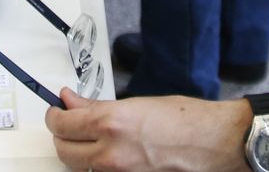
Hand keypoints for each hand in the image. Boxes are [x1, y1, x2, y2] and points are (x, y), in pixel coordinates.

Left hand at [47, 89, 251, 171]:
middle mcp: (111, 152)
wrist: (213, 143)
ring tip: (90, 140)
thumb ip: (97, 106)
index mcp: (111, 123)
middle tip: (69, 125)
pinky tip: (109, 155)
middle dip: (62, 136)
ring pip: (79, 167)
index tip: (56, 112)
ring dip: (79, 153)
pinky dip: (99, 166)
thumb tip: (70, 102)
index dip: (54, 116)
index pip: (62, 124)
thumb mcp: (135, 103)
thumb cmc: (184, 120)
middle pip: (63, 150)